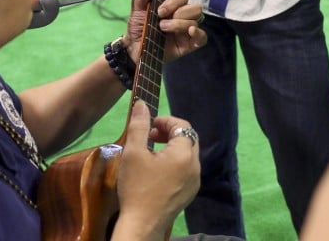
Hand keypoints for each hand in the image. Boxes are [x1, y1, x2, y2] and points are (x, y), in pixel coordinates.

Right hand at [114, 102, 199, 240]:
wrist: (142, 224)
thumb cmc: (136, 187)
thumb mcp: (133, 153)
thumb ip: (139, 126)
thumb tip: (141, 104)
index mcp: (184, 154)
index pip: (182, 126)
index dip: (166, 120)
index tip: (149, 124)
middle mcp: (195, 166)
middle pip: (188, 139)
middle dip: (171, 132)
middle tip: (151, 136)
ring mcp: (195, 181)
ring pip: (188, 154)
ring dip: (173, 147)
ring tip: (152, 152)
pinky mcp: (190, 192)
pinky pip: (187, 169)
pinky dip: (175, 162)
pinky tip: (158, 170)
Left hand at [124, 0, 205, 61]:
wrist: (133, 48)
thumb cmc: (138, 26)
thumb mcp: (138, 8)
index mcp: (173, 5)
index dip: (173, 2)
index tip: (159, 11)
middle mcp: (183, 16)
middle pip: (195, 7)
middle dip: (179, 13)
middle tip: (162, 21)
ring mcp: (187, 30)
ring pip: (197, 20)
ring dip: (180, 24)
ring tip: (164, 30)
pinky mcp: (189, 44)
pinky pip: (203, 37)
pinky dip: (198, 34)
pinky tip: (190, 32)